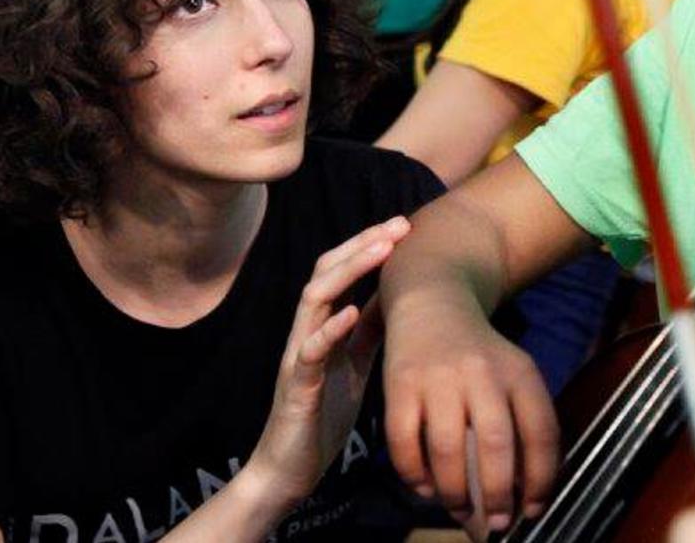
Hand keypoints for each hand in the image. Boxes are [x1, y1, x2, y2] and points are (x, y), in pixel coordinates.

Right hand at [241, 216, 411, 511]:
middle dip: (362, 244)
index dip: (368, 245)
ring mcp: (298, 358)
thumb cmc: (323, 416)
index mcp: (323, 327)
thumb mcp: (355, 365)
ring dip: (348, 271)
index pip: (340, 271)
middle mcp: (306, 333)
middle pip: (325, 273)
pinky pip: (309, 353)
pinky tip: (353, 312)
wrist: (290, 470)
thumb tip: (396, 297)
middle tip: (399, 225)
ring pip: (314, 300)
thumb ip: (369, 332)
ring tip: (381, 250)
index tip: (404, 225)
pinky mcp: (296, 388)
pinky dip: (330, 329)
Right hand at [382, 287, 559, 531]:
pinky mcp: (400, 385)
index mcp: (520, 372)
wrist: (433, 302)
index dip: (541, 477)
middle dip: (499, 493)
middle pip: (495, 443)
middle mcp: (482, 373)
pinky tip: (424, 488)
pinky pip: (403, 441)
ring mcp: (439, 378)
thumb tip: (527, 489)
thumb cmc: (480, 354)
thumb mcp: (513, 374)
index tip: (536, 508)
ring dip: (454, 492)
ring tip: (460, 510)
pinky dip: (413, 473)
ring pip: (447, 448)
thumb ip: (523, 421)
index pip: (541, 431)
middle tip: (500, 523)